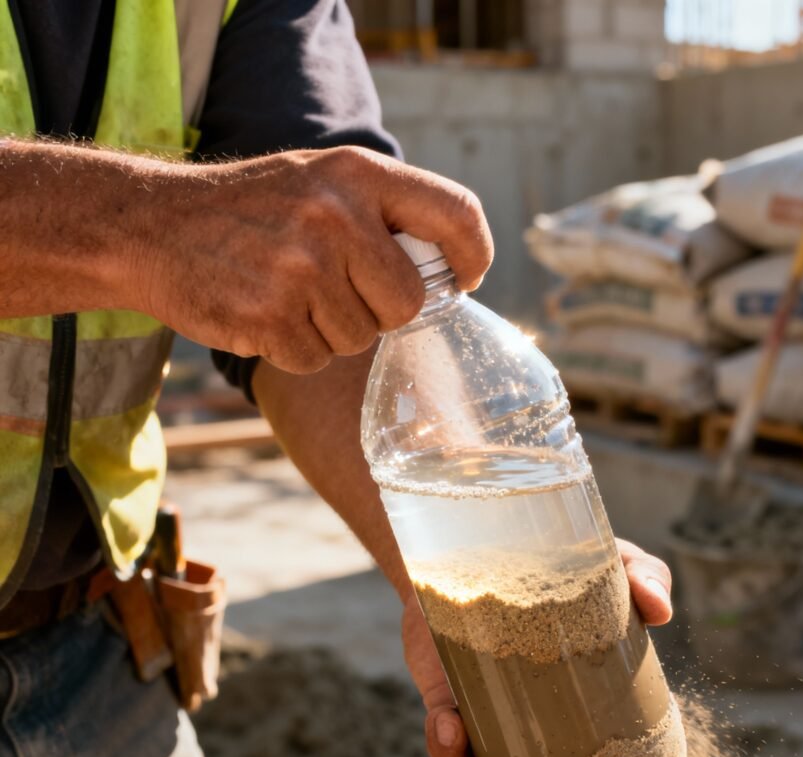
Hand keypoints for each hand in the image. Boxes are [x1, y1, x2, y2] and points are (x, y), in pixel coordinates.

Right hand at [134, 146, 492, 372]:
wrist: (150, 226)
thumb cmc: (252, 210)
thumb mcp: (319, 181)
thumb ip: (382, 213)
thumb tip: (452, 271)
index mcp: (356, 174)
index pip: (455, 214)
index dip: (474, 255)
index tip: (467, 278)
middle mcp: (334, 217)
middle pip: (409, 302)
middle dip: (383, 310)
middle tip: (342, 290)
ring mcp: (299, 269)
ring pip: (362, 338)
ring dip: (332, 330)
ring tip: (289, 292)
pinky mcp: (268, 318)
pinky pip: (317, 359)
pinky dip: (296, 349)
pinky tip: (265, 314)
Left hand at [403, 539, 674, 756]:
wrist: (479, 548)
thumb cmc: (557, 567)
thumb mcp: (607, 566)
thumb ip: (645, 577)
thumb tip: (660, 610)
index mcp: (602, 715)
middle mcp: (552, 735)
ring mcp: (501, 729)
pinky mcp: (454, 711)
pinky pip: (448, 749)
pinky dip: (446, 748)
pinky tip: (448, 725)